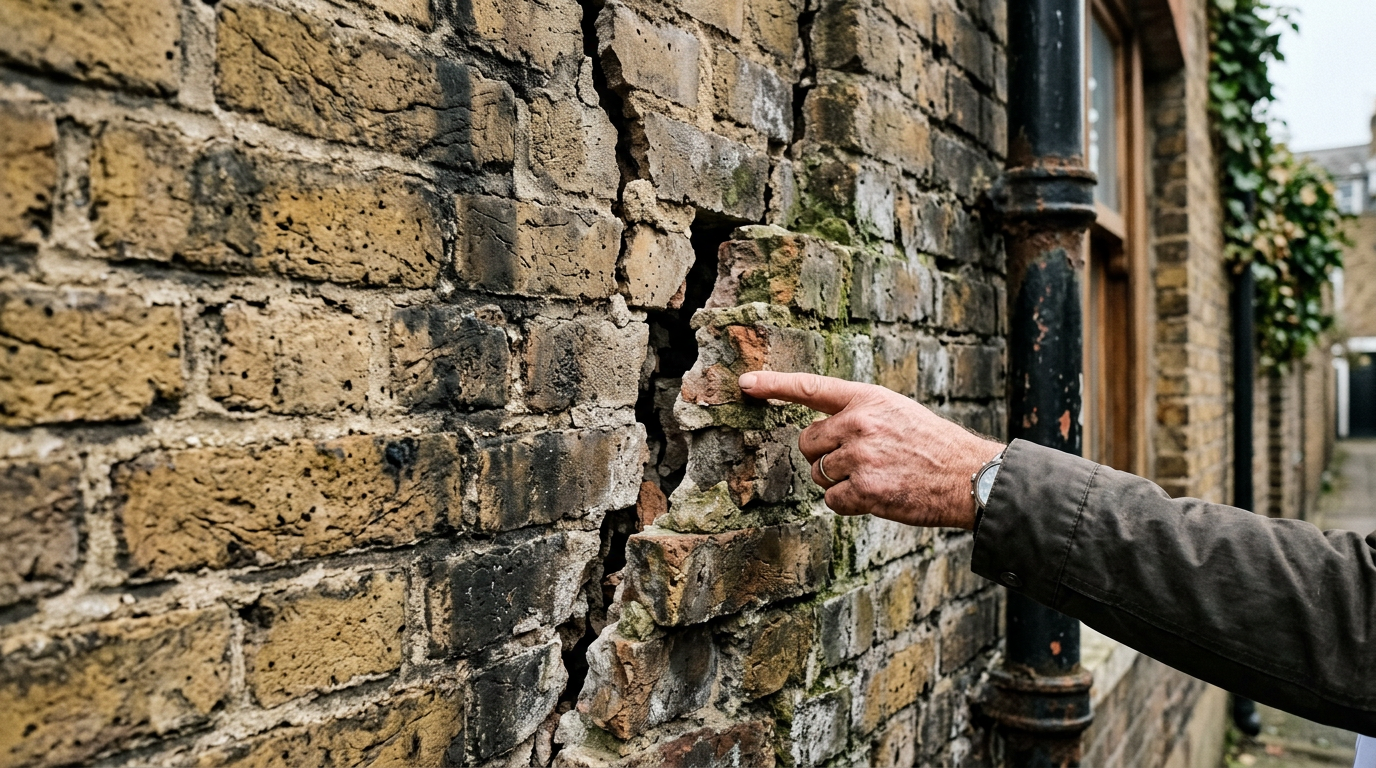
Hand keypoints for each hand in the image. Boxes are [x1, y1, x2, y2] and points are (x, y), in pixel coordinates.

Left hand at [737, 371, 1003, 529]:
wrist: (968, 476)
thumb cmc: (932, 446)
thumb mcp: (896, 412)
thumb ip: (857, 416)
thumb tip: (819, 437)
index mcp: (867, 398)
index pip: (811, 388)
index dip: (773, 385)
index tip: (744, 383)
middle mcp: (859, 423)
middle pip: (807, 443)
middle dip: (823, 456)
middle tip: (858, 461)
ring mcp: (860, 457)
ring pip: (818, 474)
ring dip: (839, 482)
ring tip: (876, 477)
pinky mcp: (865, 490)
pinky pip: (832, 500)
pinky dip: (849, 504)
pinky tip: (877, 497)